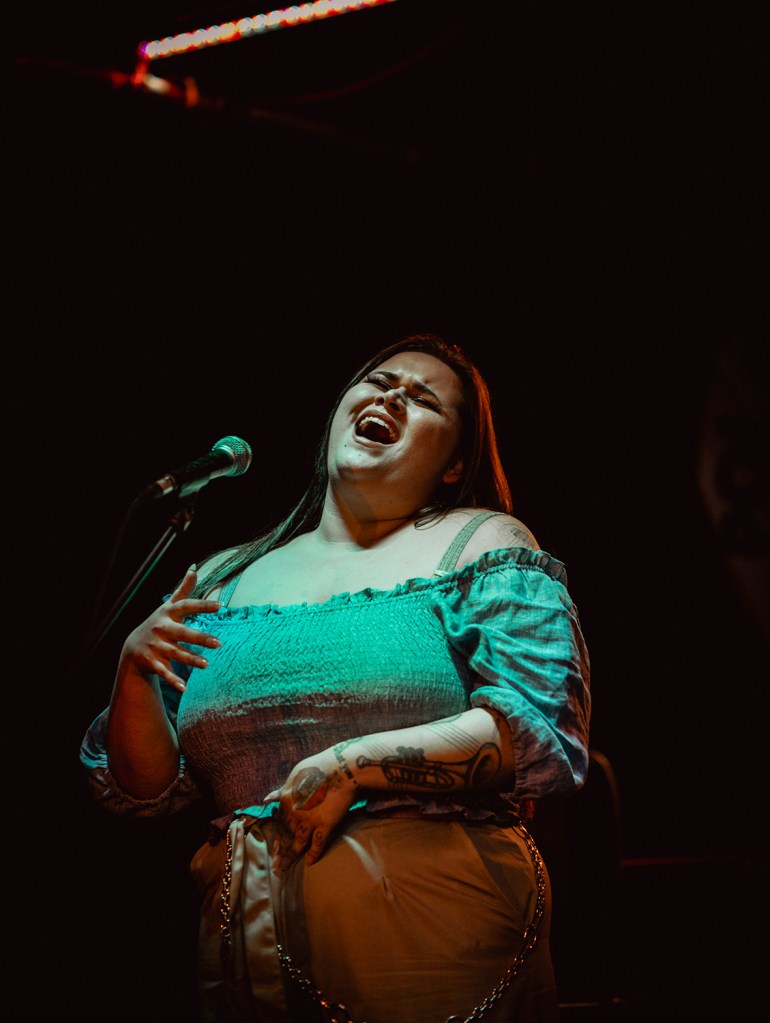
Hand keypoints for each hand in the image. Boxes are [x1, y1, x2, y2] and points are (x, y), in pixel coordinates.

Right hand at [120, 565, 220, 691]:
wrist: (132, 647)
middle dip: (199, 638)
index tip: (221, 605)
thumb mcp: (169, 607)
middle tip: (219, 643)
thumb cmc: (159, 623)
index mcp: (168, 614)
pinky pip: (164, 672)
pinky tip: (185, 688)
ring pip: (175, 654)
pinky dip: (173, 681)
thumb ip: (183, 589)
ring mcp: (156, 647)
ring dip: (190, 659)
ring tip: (207, 664)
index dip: (203, 605)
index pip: (187, 606)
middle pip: (182, 633)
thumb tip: (194, 567)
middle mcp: (161, 629)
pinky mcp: (152, 663)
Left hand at [263, 748, 357, 874]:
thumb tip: (268, 799)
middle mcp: (294, 812)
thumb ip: (283, 789)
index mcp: (286, 798)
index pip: (279, 820)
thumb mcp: (296, 774)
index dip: (277, 833)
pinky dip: (313, 853)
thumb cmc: (320, 767)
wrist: (342, 768)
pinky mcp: (325, 824)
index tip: (275, 844)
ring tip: (284, 868)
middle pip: (286, 834)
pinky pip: (317, 843)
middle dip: (280, 849)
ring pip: (298, 842)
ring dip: (290, 857)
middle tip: (275, 863)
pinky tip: (310, 862)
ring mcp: (309, 820)